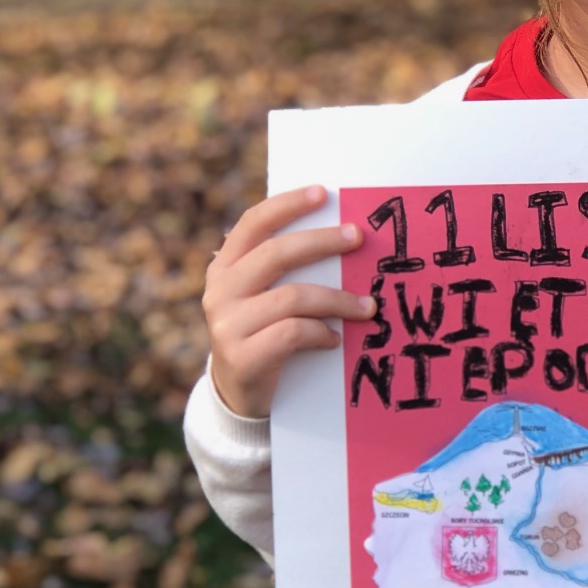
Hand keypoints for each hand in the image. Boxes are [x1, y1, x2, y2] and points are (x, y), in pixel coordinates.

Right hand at [202, 185, 374, 418]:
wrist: (238, 395)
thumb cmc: (263, 335)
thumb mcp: (262, 298)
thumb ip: (282, 271)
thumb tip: (341, 237)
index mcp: (225, 268)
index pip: (252, 224)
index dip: (287, 205)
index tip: (323, 193)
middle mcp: (220, 291)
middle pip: (276, 254)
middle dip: (322, 242)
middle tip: (358, 238)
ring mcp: (228, 324)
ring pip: (292, 297)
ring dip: (337, 300)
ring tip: (367, 307)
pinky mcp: (242, 356)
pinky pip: (293, 333)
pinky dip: (321, 333)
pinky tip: (334, 339)